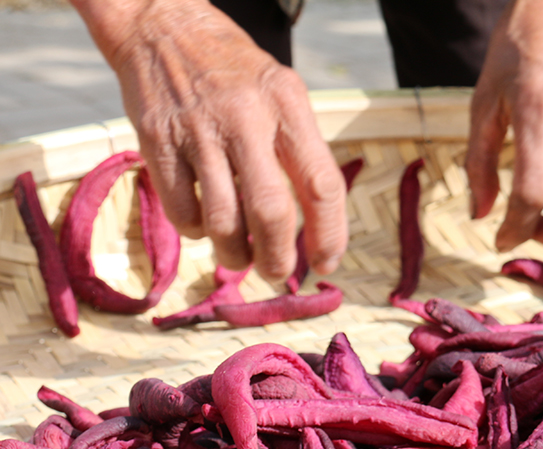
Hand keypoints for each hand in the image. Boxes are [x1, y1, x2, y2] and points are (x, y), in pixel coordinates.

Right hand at [70, 0, 347, 280]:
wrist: (160, 21)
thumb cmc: (232, 71)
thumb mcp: (281, 93)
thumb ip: (299, 150)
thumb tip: (314, 227)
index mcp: (287, 104)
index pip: (322, 184)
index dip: (329, 235)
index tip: (326, 263)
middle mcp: (246, 117)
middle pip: (272, 213)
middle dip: (278, 258)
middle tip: (278, 273)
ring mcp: (199, 130)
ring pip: (223, 221)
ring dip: (234, 255)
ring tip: (239, 258)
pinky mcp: (157, 141)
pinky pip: (182, 211)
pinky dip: (195, 231)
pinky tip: (202, 225)